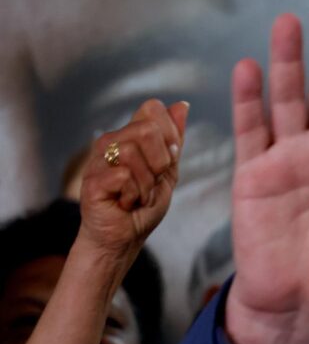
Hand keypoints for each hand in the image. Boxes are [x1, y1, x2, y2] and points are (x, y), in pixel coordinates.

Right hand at [77, 99, 187, 256]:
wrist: (126, 238)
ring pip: (133, 153)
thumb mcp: (168, 171)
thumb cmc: (143, 206)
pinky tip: (125, 203)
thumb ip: (174, 139)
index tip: (165, 163)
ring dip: (146, 184)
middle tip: (151, 182)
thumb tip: (182, 105)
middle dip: (159, 162)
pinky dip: (134, 195)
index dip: (169, 138)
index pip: (153, 110)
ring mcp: (98, 160)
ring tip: (137, 195)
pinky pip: (124, 176)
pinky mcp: (91, 181)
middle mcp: (110, 142)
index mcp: (129, 136)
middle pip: (147, 130)